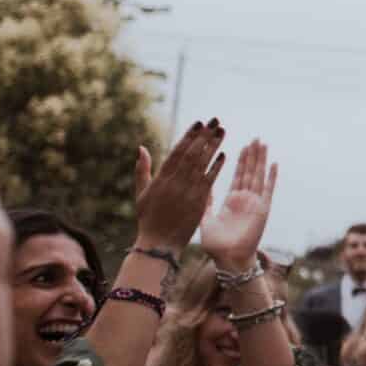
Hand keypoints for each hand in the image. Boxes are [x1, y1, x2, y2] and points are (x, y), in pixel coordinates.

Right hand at [133, 120, 225, 249]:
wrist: (159, 244)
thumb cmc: (148, 218)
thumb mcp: (141, 193)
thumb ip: (142, 170)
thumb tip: (141, 147)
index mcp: (161, 178)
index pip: (177, 151)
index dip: (189, 136)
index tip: (199, 123)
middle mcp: (174, 183)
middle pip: (192, 153)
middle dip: (204, 136)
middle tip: (216, 120)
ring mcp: (187, 192)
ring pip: (202, 164)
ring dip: (213, 146)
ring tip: (222, 131)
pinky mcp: (198, 203)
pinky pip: (209, 181)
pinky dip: (216, 167)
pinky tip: (224, 154)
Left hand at [200, 138, 277, 267]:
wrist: (228, 260)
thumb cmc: (216, 245)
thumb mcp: (205, 219)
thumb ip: (206, 202)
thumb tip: (202, 187)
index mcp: (231, 201)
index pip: (237, 176)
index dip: (240, 161)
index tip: (241, 145)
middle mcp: (245, 200)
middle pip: (250, 172)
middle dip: (252, 155)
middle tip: (255, 138)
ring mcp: (255, 204)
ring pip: (258, 176)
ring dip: (261, 160)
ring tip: (263, 144)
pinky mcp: (262, 210)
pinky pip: (268, 191)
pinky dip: (271, 178)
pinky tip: (274, 164)